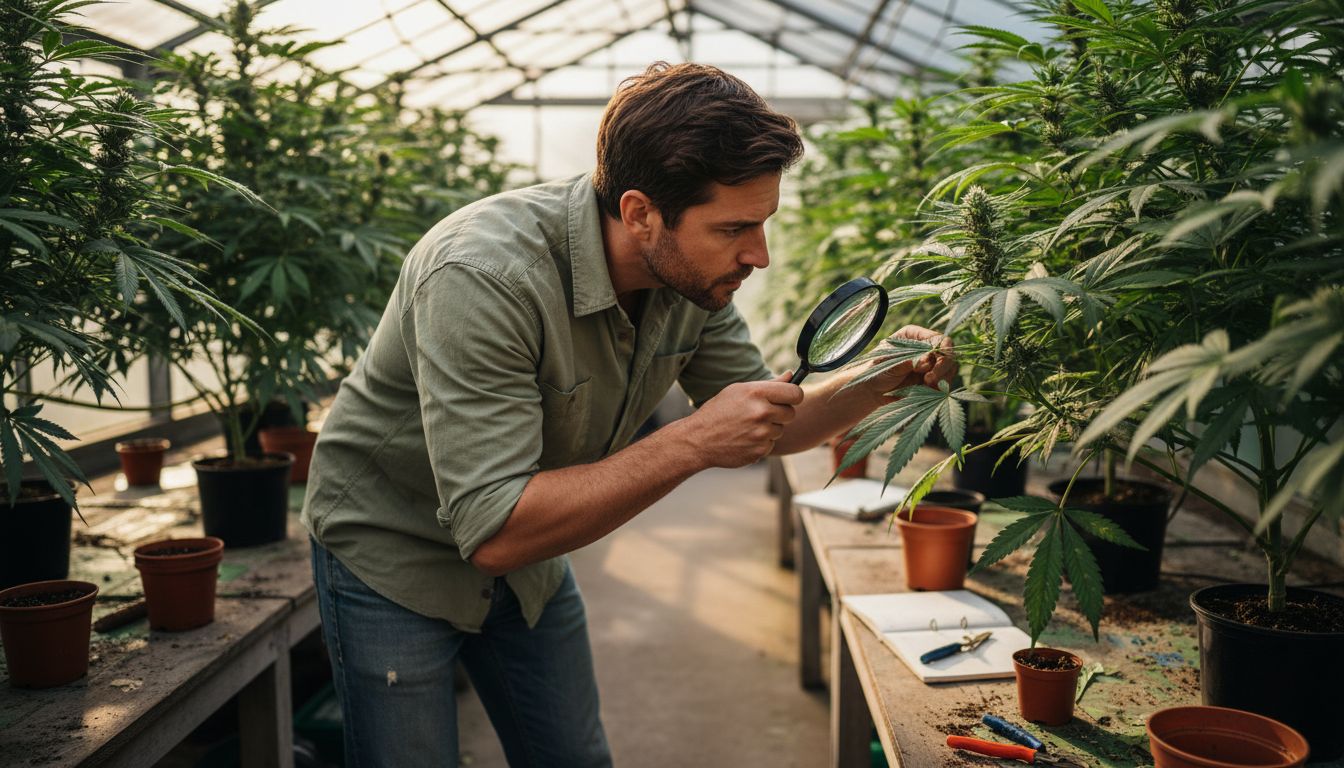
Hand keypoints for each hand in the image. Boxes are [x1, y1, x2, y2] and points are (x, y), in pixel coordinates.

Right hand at [683, 372, 802, 467]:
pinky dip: (761, 443)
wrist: (699, 439)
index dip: (794, 396)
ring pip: (780, 430)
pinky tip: (744, 438)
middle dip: (780, 414)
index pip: (795, 393)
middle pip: (791, 413)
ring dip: (769, 429)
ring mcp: (762, 433)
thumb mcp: (739, 390)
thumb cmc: (719, 411)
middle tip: (760, 414)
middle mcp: (762, 412)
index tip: (788, 398)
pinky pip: (771, 444)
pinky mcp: (760, 450)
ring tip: (747, 427)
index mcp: (757, 393)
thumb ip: (769, 384)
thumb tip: (791, 376)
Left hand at [867, 325, 955, 394]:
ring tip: (926, 386)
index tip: (928, 365)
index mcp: (915, 336)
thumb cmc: (876, 371)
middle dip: (942, 367)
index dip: (941, 351)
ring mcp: (931, 365)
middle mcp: (926, 348)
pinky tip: (928, 392)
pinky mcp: (932, 380)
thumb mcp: (889, 363)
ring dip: (942, 379)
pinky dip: (939, 388)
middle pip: (948, 354)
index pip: (938, 339)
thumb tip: (927, 362)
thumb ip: (908, 361)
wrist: (872, 391)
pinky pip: (944, 383)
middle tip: (929, 379)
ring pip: (949, 369)